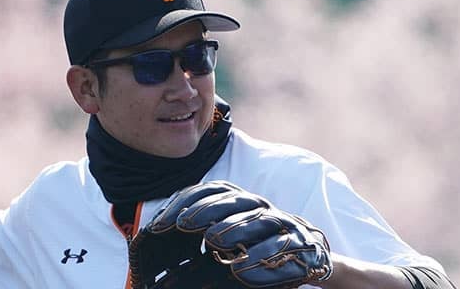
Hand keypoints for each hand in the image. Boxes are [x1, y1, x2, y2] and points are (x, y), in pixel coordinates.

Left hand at [130, 181, 332, 288]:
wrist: (306, 254)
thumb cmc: (254, 248)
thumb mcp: (221, 241)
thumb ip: (194, 239)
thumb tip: (154, 242)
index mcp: (237, 201)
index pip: (209, 191)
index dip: (184, 203)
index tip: (161, 223)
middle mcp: (258, 206)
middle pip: (233, 200)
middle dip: (206, 211)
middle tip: (183, 225)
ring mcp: (280, 222)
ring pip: (257, 219)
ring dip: (234, 230)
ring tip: (212, 242)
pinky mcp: (300, 243)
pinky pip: (281, 246)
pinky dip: (261, 257)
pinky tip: (241, 269)